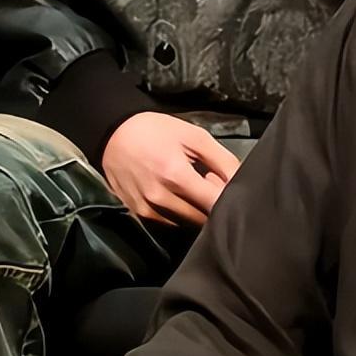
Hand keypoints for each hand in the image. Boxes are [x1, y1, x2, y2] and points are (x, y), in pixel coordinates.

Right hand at [102, 112, 240, 226]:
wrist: (115, 135)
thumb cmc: (156, 131)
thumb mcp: (194, 136)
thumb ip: (222, 160)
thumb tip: (240, 180)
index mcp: (176, 176)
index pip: (213, 204)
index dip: (226, 196)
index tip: (226, 186)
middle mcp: (160, 199)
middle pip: (201, 219)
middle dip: (211, 204)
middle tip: (208, 182)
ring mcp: (147, 210)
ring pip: (185, 224)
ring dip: (194, 209)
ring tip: (190, 184)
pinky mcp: (139, 215)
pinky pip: (168, 223)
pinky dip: (178, 212)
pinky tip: (175, 192)